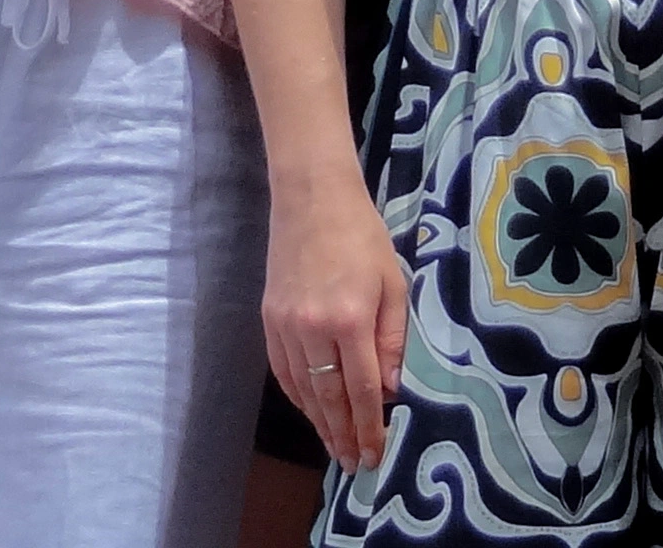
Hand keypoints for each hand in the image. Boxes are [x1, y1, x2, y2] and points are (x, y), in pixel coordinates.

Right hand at [257, 181, 412, 469]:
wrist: (311, 198)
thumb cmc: (362, 236)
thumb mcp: (393, 283)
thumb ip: (393, 338)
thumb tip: (392, 390)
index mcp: (350, 319)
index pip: (362, 389)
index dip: (369, 427)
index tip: (375, 455)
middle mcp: (313, 329)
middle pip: (329, 398)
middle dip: (343, 435)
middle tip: (354, 464)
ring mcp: (286, 326)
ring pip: (303, 389)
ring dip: (319, 423)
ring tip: (335, 448)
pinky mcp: (269, 320)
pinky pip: (283, 371)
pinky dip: (298, 396)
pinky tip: (310, 411)